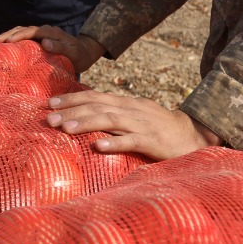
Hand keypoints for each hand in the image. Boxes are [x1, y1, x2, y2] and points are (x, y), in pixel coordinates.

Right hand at [0, 25, 105, 75]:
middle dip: (8, 34)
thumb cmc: (79, 55)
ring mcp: (40, 34)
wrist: (84, 51)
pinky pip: (24, 37)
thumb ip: (60, 47)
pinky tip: (4, 45)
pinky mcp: (38, 39)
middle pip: (23, 29)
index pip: (31, 31)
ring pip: (21, 31)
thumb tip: (45, 43)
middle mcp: (43, 30)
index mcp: (50, 32)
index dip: (19, 35)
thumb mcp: (73, 53)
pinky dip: (13, 39)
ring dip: (8, 35)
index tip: (8, 42)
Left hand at [45, 90, 221, 160]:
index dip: (71, 98)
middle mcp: (130, 110)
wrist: (193, 135)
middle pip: (97, 105)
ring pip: (110, 120)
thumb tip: (84, 114)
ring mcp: (141, 125)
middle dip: (71, 110)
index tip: (49, 103)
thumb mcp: (134, 115)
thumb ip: (112, 113)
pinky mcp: (152, 142)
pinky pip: (131, 141)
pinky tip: (97, 147)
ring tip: (65, 129)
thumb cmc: (158, 127)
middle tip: (49, 118)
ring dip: (85, 123)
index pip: (94, 96)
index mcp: (125, 103)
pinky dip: (114, 143)